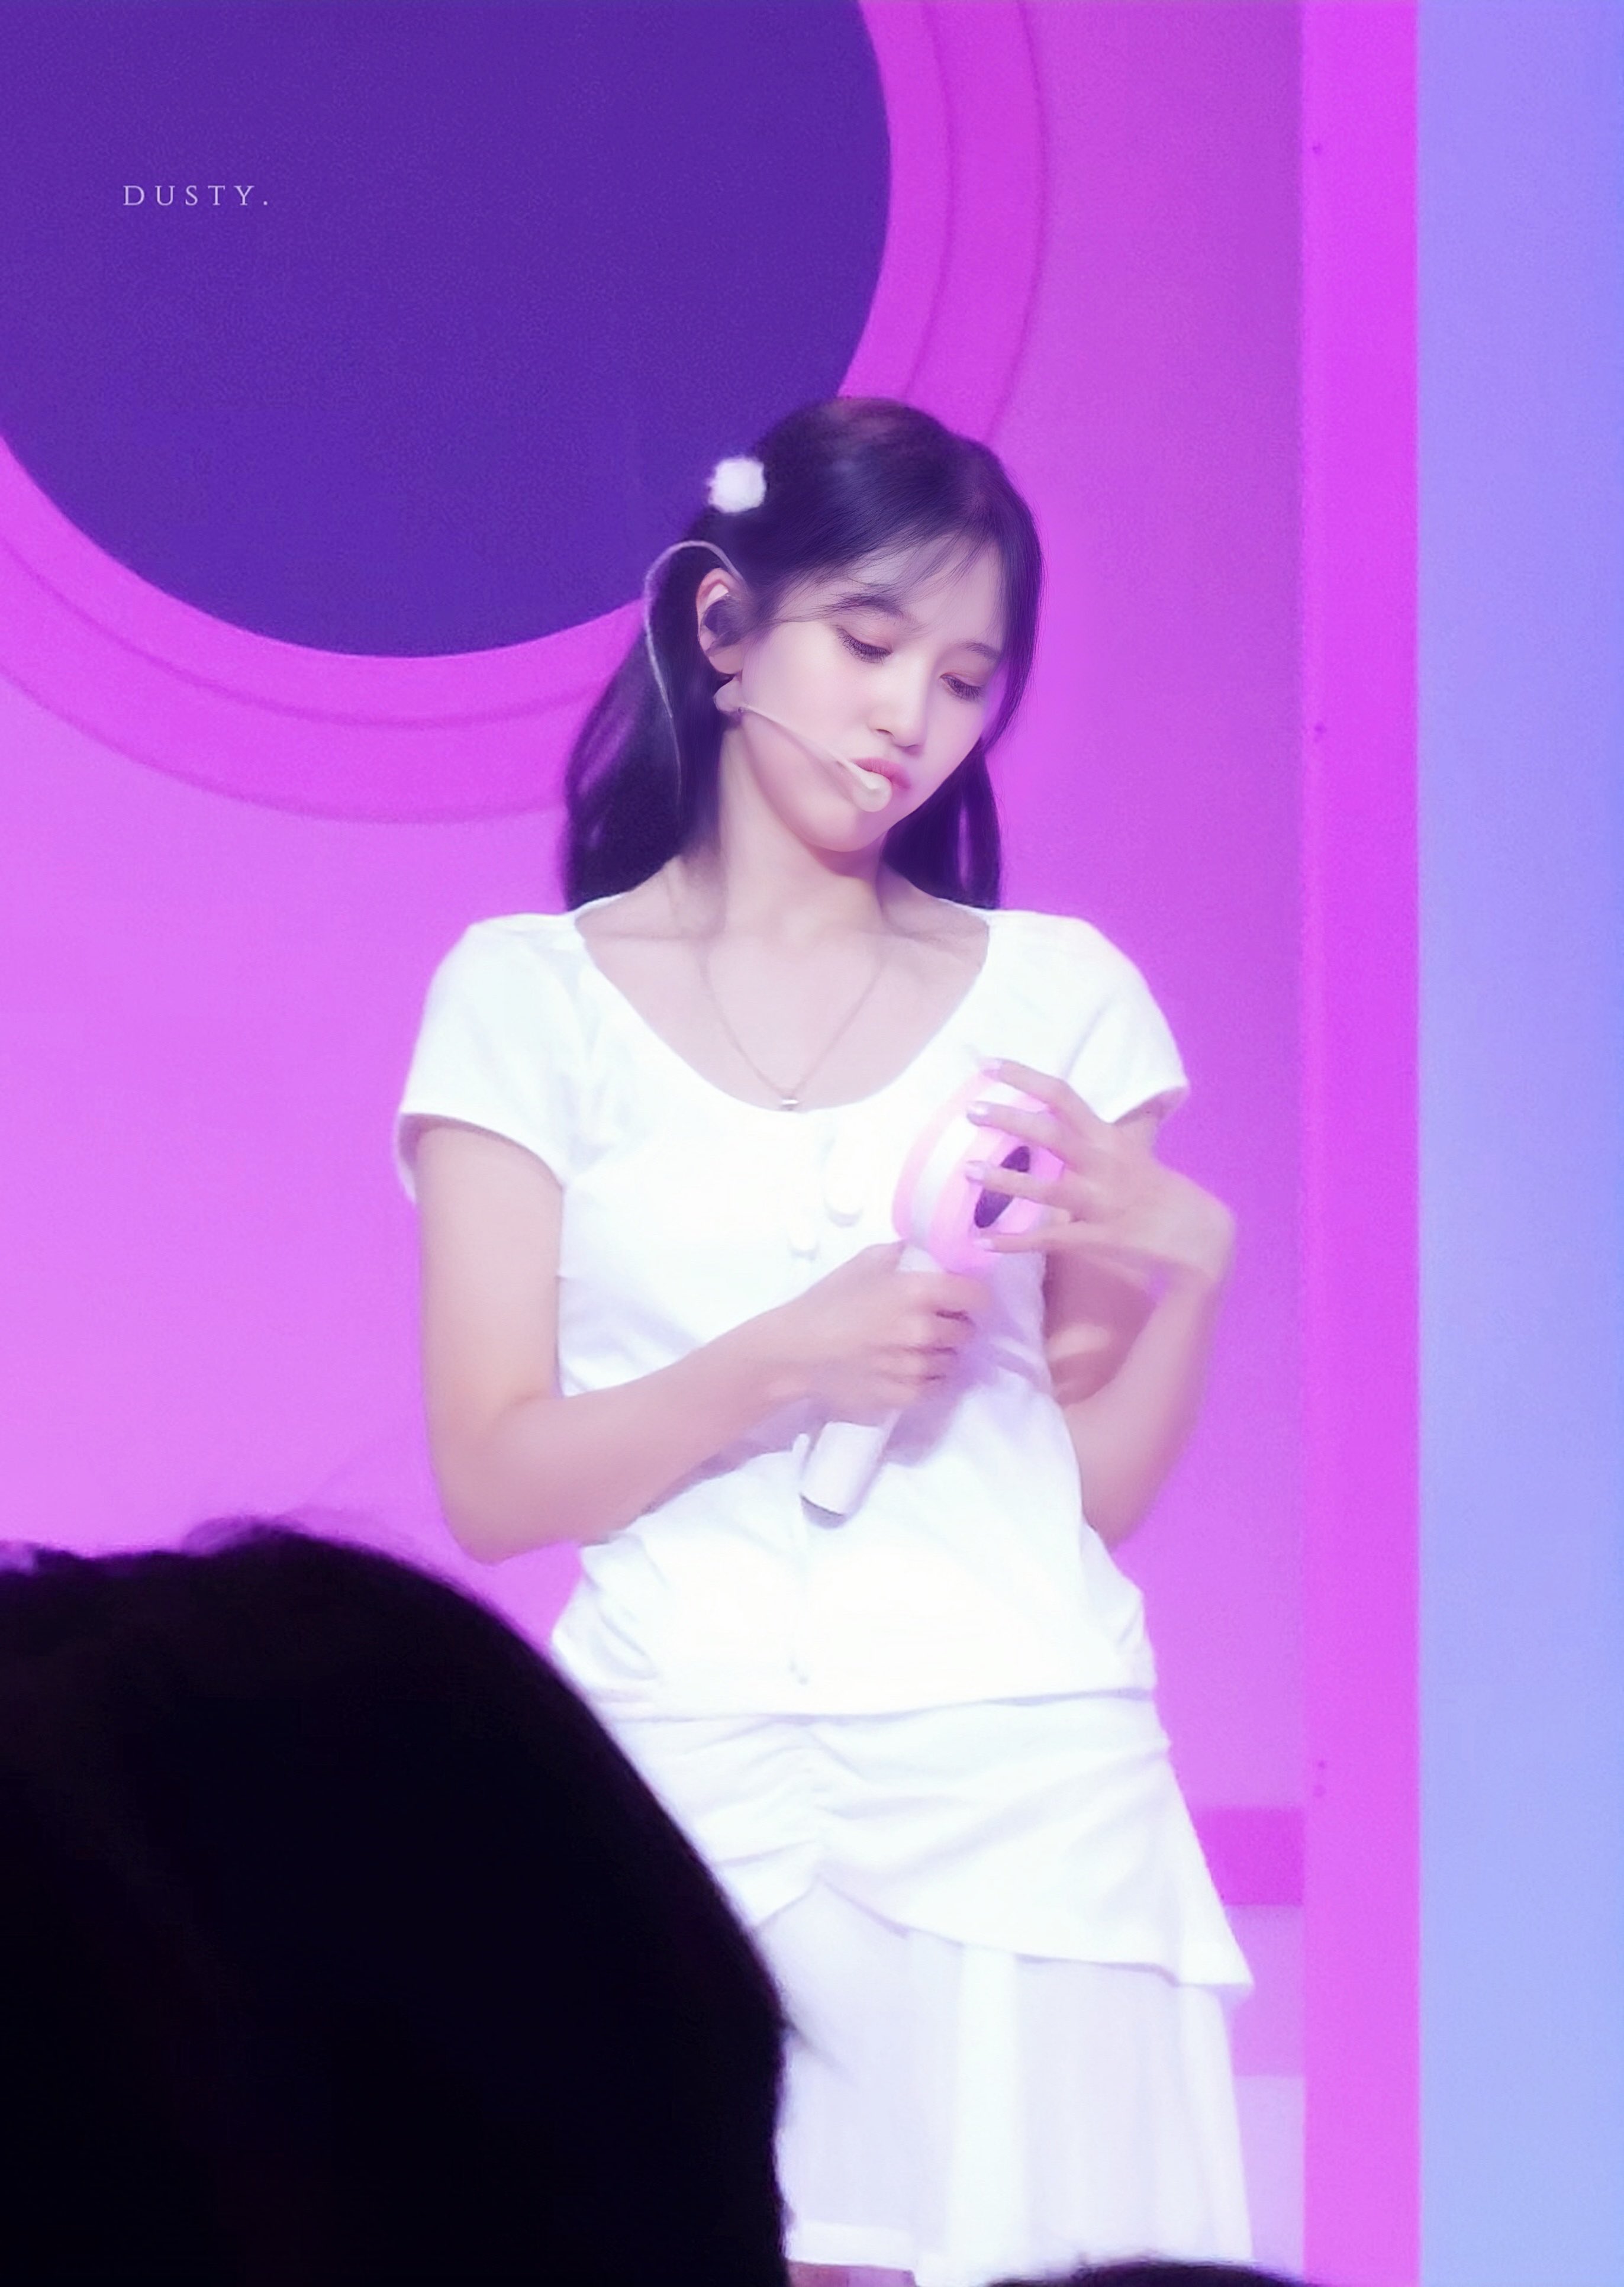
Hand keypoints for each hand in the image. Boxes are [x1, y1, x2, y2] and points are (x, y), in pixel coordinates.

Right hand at [758, 1242, 985, 1417]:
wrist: (794, 1351)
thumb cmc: (827, 1301)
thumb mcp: (864, 1262)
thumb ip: (903, 1254)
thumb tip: (930, 1254)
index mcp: (918, 1291)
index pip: (975, 1296)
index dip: (970, 1296)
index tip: (959, 1298)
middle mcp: (924, 1330)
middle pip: (966, 1331)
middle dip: (954, 1325)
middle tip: (932, 1322)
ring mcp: (916, 1366)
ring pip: (952, 1361)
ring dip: (941, 1353)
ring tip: (915, 1347)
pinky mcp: (904, 1395)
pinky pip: (935, 1387)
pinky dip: (928, 1378)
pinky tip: (907, 1368)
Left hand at [967, 1061, 1235, 1289]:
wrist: (1198, 1234)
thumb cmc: (1159, 1189)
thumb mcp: (1135, 1149)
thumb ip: (1105, 1129)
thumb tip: (1082, 1105)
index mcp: (1108, 1138)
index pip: (1063, 1096)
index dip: (1025, 1077)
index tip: (988, 1065)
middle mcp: (1103, 1164)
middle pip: (1052, 1135)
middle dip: (1010, 1120)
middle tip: (970, 1111)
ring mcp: (1100, 1203)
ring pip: (1046, 1189)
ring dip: (1005, 1182)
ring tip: (967, 1171)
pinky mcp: (1097, 1238)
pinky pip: (1048, 1240)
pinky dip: (1014, 1242)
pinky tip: (981, 1241)